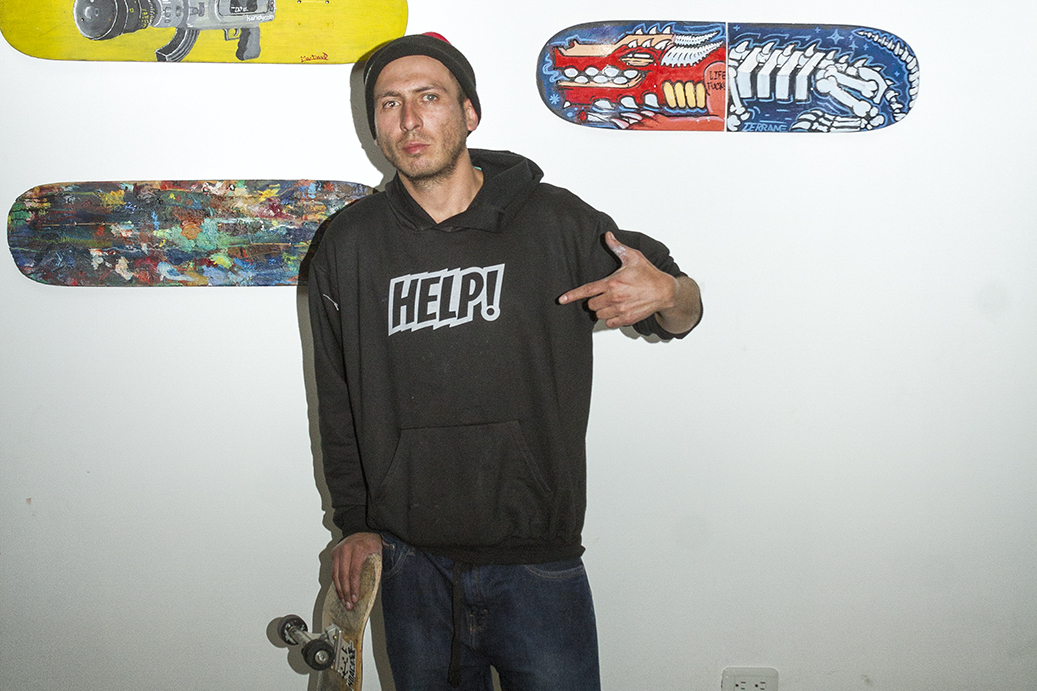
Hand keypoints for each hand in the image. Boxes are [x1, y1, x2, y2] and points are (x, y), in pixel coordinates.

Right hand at [331, 532, 381, 608]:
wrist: (363, 529)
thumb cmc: (372, 542)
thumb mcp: (378, 552)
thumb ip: (378, 566)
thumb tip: (376, 585)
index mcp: (358, 549)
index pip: (354, 572)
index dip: (354, 587)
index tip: (355, 598)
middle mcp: (346, 549)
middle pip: (343, 575)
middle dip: (345, 592)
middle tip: (348, 604)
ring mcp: (338, 551)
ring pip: (335, 575)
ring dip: (339, 590)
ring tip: (344, 601)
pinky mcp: (334, 553)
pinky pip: (333, 571)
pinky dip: (336, 583)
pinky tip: (340, 591)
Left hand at [558, 231, 679, 328]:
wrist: (664, 291)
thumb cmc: (649, 274)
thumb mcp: (633, 257)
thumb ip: (617, 247)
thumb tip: (607, 235)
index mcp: (612, 283)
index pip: (587, 290)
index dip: (572, 295)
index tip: (562, 300)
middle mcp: (614, 298)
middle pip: (591, 305)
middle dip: (594, 300)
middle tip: (604, 294)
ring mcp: (620, 310)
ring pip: (598, 315)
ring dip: (601, 309)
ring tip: (611, 302)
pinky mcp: (626, 319)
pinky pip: (609, 323)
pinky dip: (610, 318)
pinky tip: (617, 310)